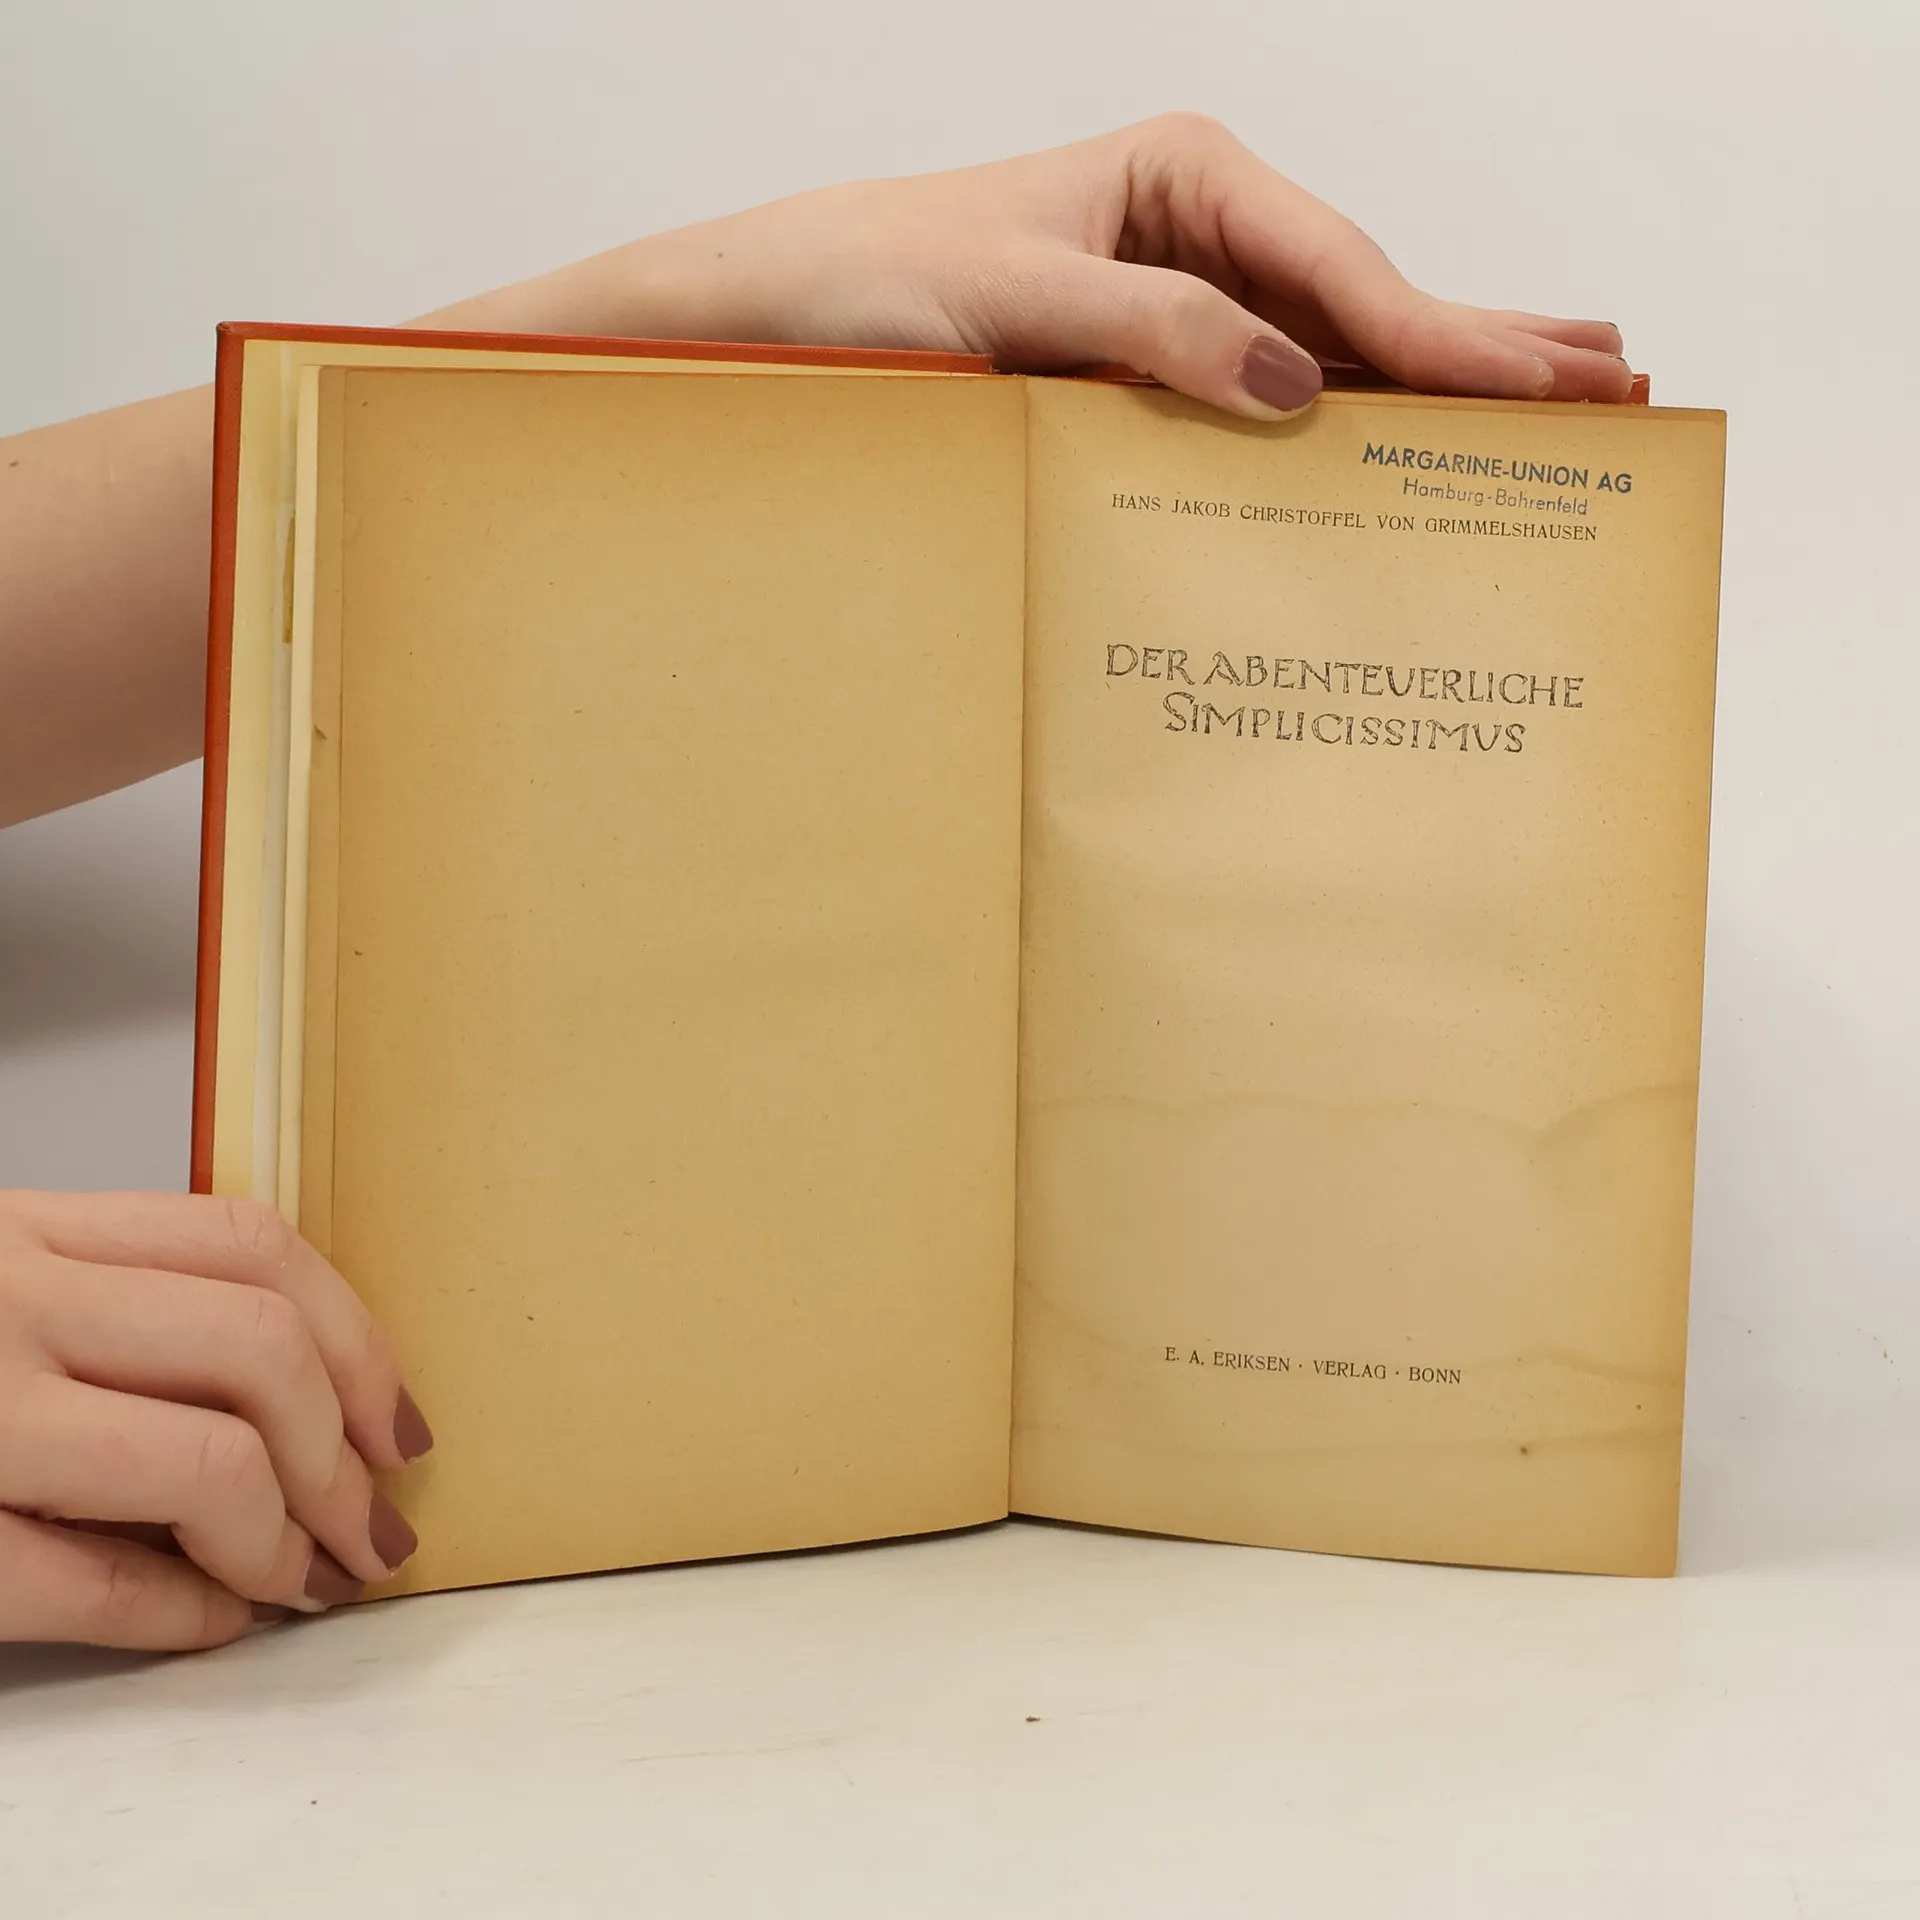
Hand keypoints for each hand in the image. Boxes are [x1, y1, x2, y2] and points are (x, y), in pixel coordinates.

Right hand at [0, 1191, 431, 1649]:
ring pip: (212, 1460)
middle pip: (260, 1348)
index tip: (399, 1426)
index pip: (248, 1245)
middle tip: (372, 1530)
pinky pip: (103, 1586)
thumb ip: (113, 1321)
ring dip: (287, 1538)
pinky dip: (186, 1612)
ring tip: (305, 1581)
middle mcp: (5, 1304)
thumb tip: (299, 1413)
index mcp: (26, 1234)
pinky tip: (216, 1619)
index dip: (356, 1341)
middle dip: (344, 1458)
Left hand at [441, 112, 1630, 418]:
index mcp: (1181, 181)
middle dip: (1484, 351)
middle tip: (1619, 391)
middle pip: (1368, 302)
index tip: (1546, 390)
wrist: (758, 323)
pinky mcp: (1143, 377)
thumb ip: (1144, 336)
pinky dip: (1344, 432)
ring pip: (1333, 356)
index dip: (1448, 338)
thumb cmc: (855, 284)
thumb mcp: (999, 300)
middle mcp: (1194, 237)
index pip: (1342, 270)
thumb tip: (1289, 387)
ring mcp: (1177, 308)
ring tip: (1558, 410)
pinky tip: (1408, 450)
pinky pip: (1264, 406)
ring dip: (1437, 391)